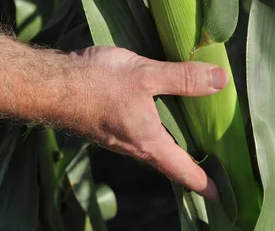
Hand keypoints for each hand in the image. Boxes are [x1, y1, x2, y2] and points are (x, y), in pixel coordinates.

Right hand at [63, 45, 227, 199]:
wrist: (50, 84)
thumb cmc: (97, 83)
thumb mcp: (145, 76)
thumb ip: (183, 79)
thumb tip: (221, 80)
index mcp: (149, 142)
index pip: (184, 171)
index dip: (206, 184)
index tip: (224, 198)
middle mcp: (135, 146)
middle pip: (170, 160)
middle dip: (193, 162)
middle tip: (217, 158)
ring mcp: (119, 136)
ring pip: (155, 144)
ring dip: (175, 142)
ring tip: (196, 131)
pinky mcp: (108, 122)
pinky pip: (141, 130)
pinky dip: (160, 125)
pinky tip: (164, 106)